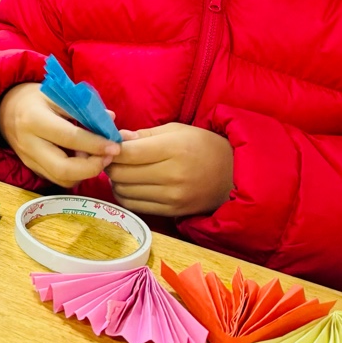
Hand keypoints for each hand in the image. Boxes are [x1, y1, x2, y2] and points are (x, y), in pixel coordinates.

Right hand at [0, 82, 120, 189]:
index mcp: (34, 119)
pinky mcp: (32, 169)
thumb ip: (84, 108)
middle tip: (108, 157)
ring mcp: (29, 160)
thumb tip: (111, 120)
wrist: (4, 110)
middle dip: (91, 168)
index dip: (95, 144)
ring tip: (96, 156)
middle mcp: (29, 144)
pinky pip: (58, 179)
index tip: (115, 146)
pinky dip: (76, 174)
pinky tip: (83, 160)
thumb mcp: (57, 95)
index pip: (69, 138)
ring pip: (62, 179)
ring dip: (85, 173)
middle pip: (63, 169)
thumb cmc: (35, 99)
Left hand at [106, 122, 233, 217]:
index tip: (109, 145)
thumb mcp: (177, 130)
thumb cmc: (203, 146)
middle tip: (110, 157)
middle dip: (109, 164)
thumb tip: (117, 139)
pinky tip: (129, 184)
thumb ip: (144, 134)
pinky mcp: (171, 212)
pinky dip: (124, 194)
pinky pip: (134, 205)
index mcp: (174, 149)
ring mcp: (172, 197)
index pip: (129, 153)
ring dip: (115, 180)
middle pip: (121, 173)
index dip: (112, 149)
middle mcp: (173, 175)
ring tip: (121, 170)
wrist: (233, 176)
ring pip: (123, 191)